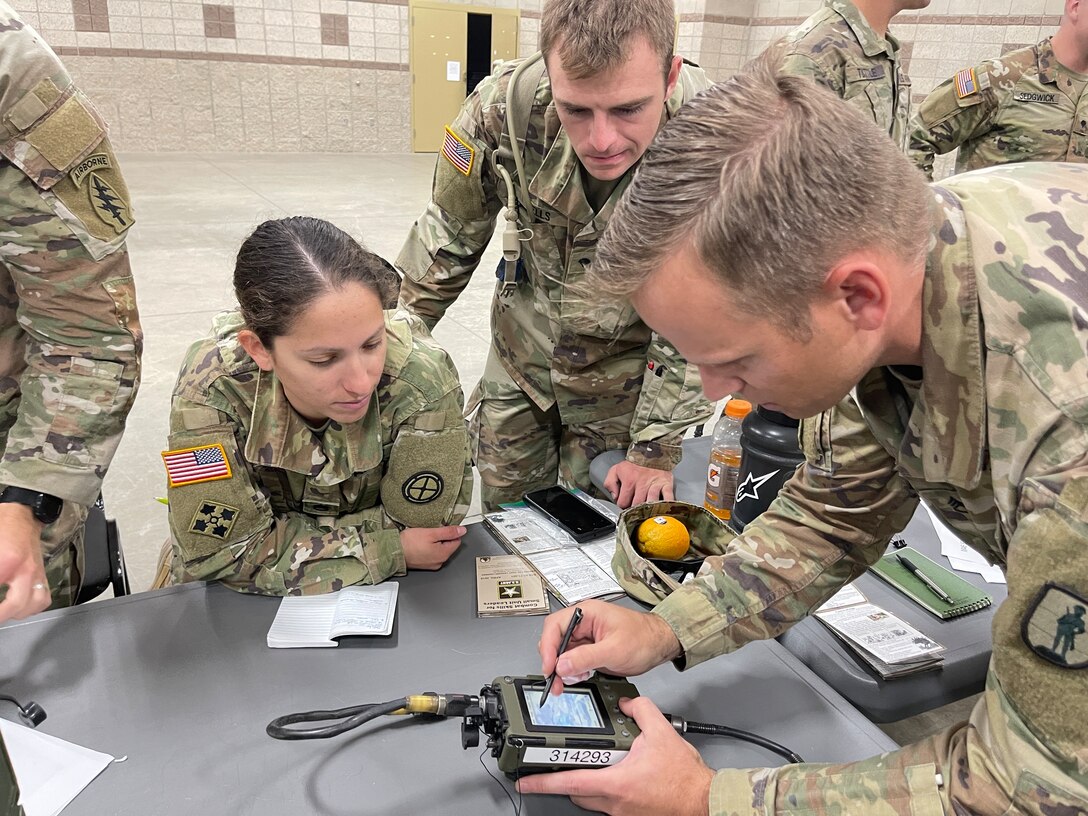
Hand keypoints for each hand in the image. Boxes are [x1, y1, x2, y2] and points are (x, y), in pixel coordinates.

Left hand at [0, 502, 49, 622]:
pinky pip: (43, 598)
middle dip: (1, 614)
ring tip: (4, 612)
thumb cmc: (2, 527)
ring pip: (32, 605)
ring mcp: (37, 573)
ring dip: (15, 613)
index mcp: (8, 560)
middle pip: (14, 605)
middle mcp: (26, 570)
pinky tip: (20, 607)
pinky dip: (31, 607)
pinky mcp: (42, 574)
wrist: (22, 514)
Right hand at [400, 525, 465, 569]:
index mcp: (444, 554)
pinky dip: (428, 548)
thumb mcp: (431, 533)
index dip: (451, 532)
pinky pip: (431, 554)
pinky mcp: (424, 564)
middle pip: (448, 546)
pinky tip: (420, 543)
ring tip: (424, 537)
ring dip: (435, 542)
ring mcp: (431, 564)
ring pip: (439, 549)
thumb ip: (449, 532)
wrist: (393, 552)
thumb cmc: (409, 543)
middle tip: (431, 532)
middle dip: (442, 537)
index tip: (443, 527)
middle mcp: (439, 562)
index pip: (457, 540)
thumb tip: (462, 530)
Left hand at [517, 696, 713, 815]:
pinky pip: (607, 804)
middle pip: (575, 793)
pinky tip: (616, 775)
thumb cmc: (684, 778)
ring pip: (590, 800)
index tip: (524, 780)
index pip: (569, 782)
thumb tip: (626, 702)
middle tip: (554, 766)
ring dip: (585, 785)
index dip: (542, 781)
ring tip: (590, 766)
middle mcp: (614, 802)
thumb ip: (640, 711)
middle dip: (563, 779)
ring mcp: (621, 813)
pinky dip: (604, 790)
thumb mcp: (661, 733)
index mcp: (615, 783)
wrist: (704, 801)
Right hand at [538, 600, 681, 693]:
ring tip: (574, 678)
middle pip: (555, 640)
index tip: (550, 666)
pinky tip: (581, 675)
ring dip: (563, 668)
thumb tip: (562, 664)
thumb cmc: (644, 638)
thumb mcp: (614, 650)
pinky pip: (572, 659)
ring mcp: (586, 636)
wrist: (659, 645)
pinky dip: (572, 671)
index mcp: (587, 613)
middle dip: (554, 661)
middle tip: (557, 680)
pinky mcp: (590, 649)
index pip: (555, 625)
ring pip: (562, 652)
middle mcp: (583, 622)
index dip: (548, 647)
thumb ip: (586, 657)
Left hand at [604, 461, 673, 508]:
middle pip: (637, 505)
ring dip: (649, 509)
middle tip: (636, 507)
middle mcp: (642, 484)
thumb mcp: (616, 470)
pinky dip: (666, 505)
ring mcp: (655, 485)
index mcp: (629, 481)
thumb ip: (610, 483)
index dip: (623, 505)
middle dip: (635, 509)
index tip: (625, 503)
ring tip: (647, 510)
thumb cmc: (635, 463)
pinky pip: (668, 498)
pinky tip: (663, 508)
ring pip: (651, 504)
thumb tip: (614, 497)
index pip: (623, 503)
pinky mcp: (666, 484)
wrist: (652, 450)